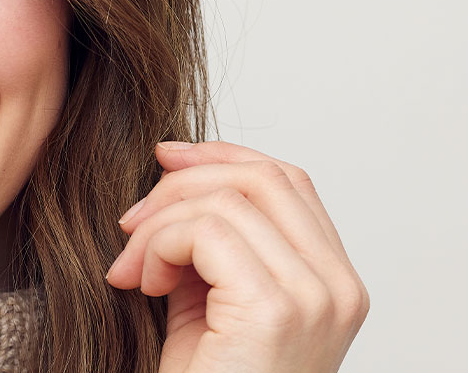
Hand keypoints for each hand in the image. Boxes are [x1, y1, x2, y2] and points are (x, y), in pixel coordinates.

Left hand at [105, 141, 368, 372]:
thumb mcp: (208, 306)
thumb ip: (209, 247)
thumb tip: (172, 175)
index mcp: (333, 285)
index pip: (288, 182)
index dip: (222, 157)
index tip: (163, 160)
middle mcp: (339, 289)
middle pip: (264, 177)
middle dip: (182, 182)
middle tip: (129, 224)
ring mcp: (316, 298)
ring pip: (227, 200)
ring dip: (158, 223)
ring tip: (131, 271)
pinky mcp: (276, 310)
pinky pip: (207, 231)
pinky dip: (159, 244)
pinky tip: (141, 284)